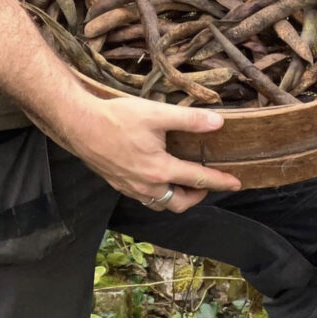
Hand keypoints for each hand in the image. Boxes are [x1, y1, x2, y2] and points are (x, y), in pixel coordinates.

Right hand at [67, 95, 240, 212]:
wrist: (80, 125)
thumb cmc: (118, 118)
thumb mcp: (157, 113)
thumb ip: (189, 120)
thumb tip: (218, 122)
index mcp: (160, 170)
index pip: (198, 180)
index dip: (220, 181)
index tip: (236, 183)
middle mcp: (147, 186)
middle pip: (179, 203)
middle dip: (197, 196)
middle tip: (207, 183)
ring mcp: (131, 188)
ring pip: (161, 204)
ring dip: (177, 197)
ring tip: (185, 182)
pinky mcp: (119, 185)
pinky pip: (145, 199)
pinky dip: (159, 195)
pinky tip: (158, 177)